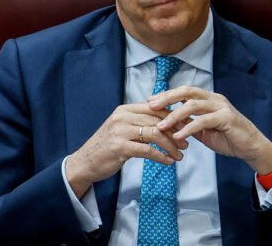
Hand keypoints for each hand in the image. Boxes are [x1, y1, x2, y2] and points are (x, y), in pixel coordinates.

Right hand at [65, 103, 188, 198]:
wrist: (85, 162)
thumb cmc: (106, 146)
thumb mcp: (122, 128)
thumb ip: (139, 123)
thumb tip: (165, 123)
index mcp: (124, 110)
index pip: (155, 109)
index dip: (173, 117)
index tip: (186, 127)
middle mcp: (122, 117)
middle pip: (157, 120)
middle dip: (175, 132)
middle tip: (187, 143)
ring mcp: (121, 132)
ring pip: (155, 134)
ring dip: (171, 145)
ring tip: (180, 154)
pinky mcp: (120, 147)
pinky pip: (148, 150)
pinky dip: (161, 156)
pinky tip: (168, 162)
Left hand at [151, 86, 271, 174]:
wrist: (251, 148)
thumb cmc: (228, 138)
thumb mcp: (204, 130)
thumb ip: (189, 124)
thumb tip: (169, 122)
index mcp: (208, 99)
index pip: (184, 92)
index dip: (166, 95)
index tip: (149, 101)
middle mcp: (215, 99)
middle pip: (187, 92)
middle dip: (167, 98)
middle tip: (151, 106)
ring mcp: (222, 107)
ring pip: (193, 105)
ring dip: (175, 115)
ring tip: (161, 125)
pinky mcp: (227, 118)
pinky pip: (204, 121)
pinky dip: (189, 128)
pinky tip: (178, 135)